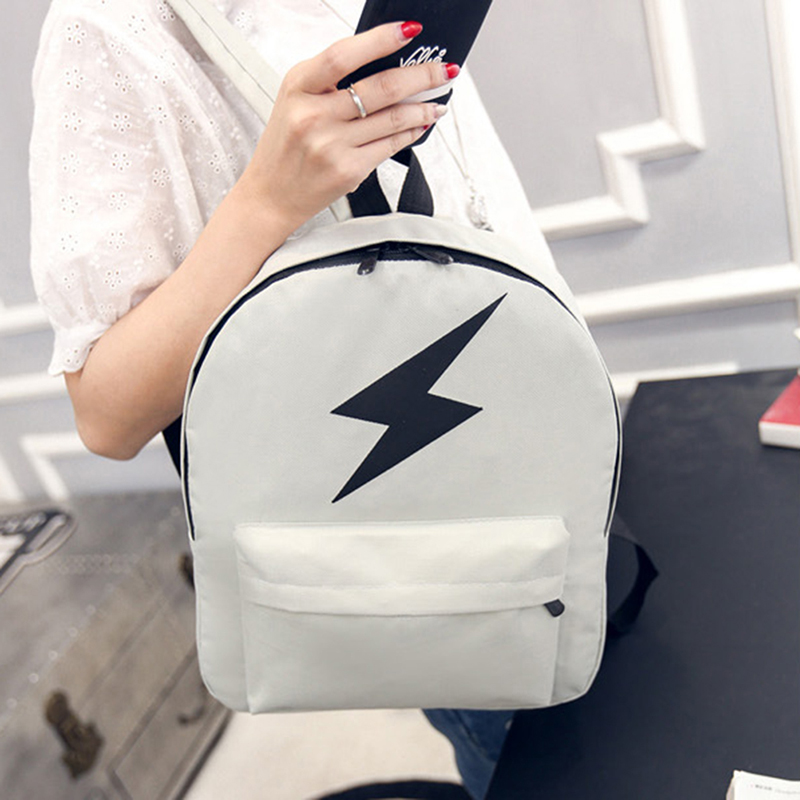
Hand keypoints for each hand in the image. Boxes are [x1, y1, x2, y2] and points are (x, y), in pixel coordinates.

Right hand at [236, 22, 455, 231]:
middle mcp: (314, 115)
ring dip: (423, 107)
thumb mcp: (295, 100)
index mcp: (298, 87)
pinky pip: (390, 146)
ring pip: (393, 118)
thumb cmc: (285, 147)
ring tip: (437, 100)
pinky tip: (420, 125)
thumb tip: (383, 61)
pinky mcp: (348, 171)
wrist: (271, 195)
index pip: (343, 55)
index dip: (381, 40)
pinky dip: (411, 133)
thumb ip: (330, 80)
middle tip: (442, 69)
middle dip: (421, 76)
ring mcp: (332, 145)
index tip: (409, 31)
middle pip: (380, 87)